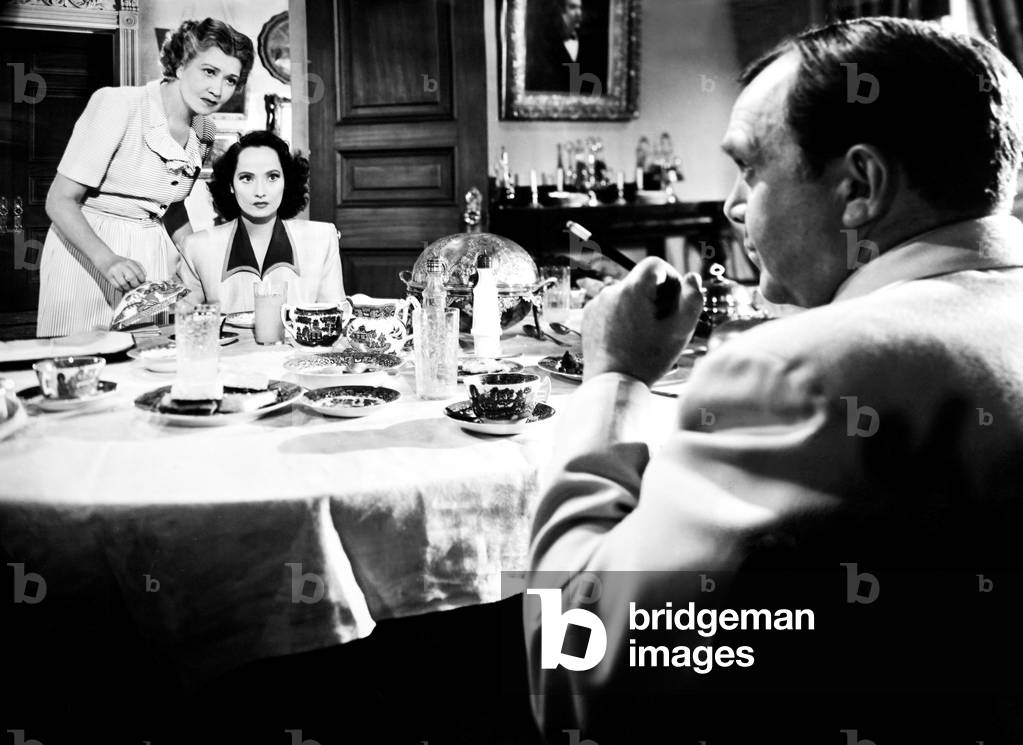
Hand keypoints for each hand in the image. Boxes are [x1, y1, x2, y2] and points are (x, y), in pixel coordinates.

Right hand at [98, 253, 145, 292]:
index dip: (142, 280)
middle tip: (135, 286)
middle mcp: (121, 266)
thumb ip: (139, 268)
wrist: (104, 258)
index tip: (142, 282)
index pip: (139, 273)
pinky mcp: (108, 276)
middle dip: (135, 285)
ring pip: (124, 284)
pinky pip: (116, 286)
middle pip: (132, 278)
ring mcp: (114, 271)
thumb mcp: (130, 261)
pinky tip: (122, 288)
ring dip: (128, 288)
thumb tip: (145, 278)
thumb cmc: (119, 262)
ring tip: (129, 288)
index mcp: (129, 262)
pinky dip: (121, 289)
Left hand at [581, 257, 702, 385]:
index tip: (674, 299)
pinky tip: (628, 337)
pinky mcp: (589, 316)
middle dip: (656, 295)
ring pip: (626, 294)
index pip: (655, 264)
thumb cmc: (647, 360)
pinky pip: (611, 306)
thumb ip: (692, 300)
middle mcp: (611, 291)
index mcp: (633, 290)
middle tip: (662, 322)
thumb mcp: (679, 331)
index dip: (670, 277)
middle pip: (640, 280)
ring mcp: (597, 304)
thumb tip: (693, 278)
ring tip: (645, 333)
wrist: (611, 384)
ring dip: (639, 306)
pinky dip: (622, 315)